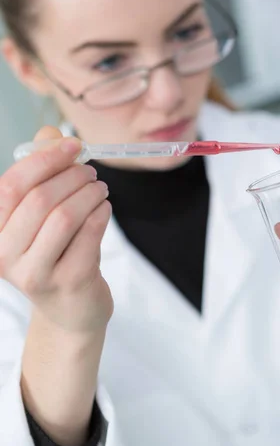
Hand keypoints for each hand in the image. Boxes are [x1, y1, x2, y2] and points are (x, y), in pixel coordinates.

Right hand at [0, 126, 112, 333]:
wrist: (70, 309)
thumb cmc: (56, 253)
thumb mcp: (42, 216)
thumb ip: (43, 173)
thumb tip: (51, 135)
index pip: (11, 186)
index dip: (44, 159)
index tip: (73, 145)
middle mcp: (6, 256)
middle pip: (40, 199)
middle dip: (72, 176)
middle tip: (91, 172)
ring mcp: (36, 273)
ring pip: (65, 216)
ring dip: (89, 193)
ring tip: (100, 189)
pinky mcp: (69, 282)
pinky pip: (90, 234)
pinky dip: (101, 213)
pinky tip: (104, 209)